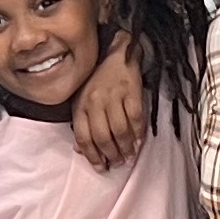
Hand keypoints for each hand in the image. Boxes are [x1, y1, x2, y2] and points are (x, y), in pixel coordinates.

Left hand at [70, 39, 146, 168]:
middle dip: (111, 154)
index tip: (101, 167)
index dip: (92, 155)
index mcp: (80, 104)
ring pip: (120, 130)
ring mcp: (114, 95)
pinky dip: (138, 132)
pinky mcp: (132, 91)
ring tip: (129, 155)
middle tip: (118, 162)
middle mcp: (95, 101)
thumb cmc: (97, 78)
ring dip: (126, 147)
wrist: (116, 51)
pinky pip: (136, 117)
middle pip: (102, 136)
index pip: (83, 136)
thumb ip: (81, 123)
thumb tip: (81, 150)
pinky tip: (139, 141)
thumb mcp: (82, 98)